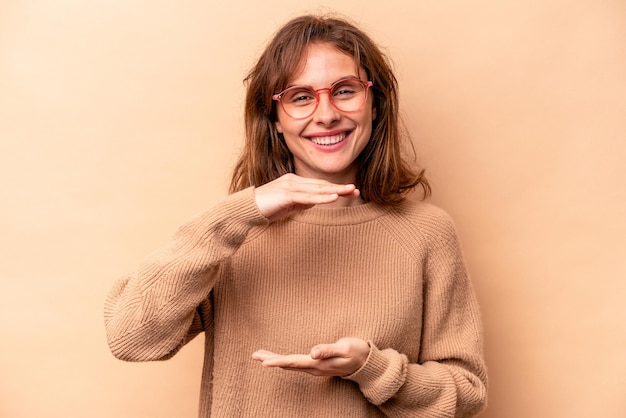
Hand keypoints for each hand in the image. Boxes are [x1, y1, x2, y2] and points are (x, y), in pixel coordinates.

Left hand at [251, 338, 369, 376]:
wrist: (366, 362)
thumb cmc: (356, 352)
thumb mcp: (345, 348)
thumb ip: (328, 350)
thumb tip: (312, 352)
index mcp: (319, 364)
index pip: (294, 362)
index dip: (278, 361)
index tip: (264, 362)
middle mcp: (314, 368)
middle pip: (288, 365)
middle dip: (271, 360)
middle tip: (254, 355)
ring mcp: (315, 368)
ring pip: (290, 365)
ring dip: (275, 360)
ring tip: (259, 355)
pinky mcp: (316, 365)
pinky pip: (296, 363)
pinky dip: (284, 360)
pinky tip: (278, 358)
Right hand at [253, 173, 359, 221]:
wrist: (247, 209)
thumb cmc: (265, 208)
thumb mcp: (288, 206)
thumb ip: (301, 202)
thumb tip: (315, 202)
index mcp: (294, 182)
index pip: (318, 185)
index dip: (335, 188)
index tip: (350, 191)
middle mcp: (294, 181)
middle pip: (321, 185)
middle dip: (340, 188)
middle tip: (356, 189)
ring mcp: (290, 186)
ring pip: (317, 189)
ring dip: (335, 191)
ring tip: (350, 191)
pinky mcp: (286, 195)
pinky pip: (307, 197)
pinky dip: (321, 198)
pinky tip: (333, 198)